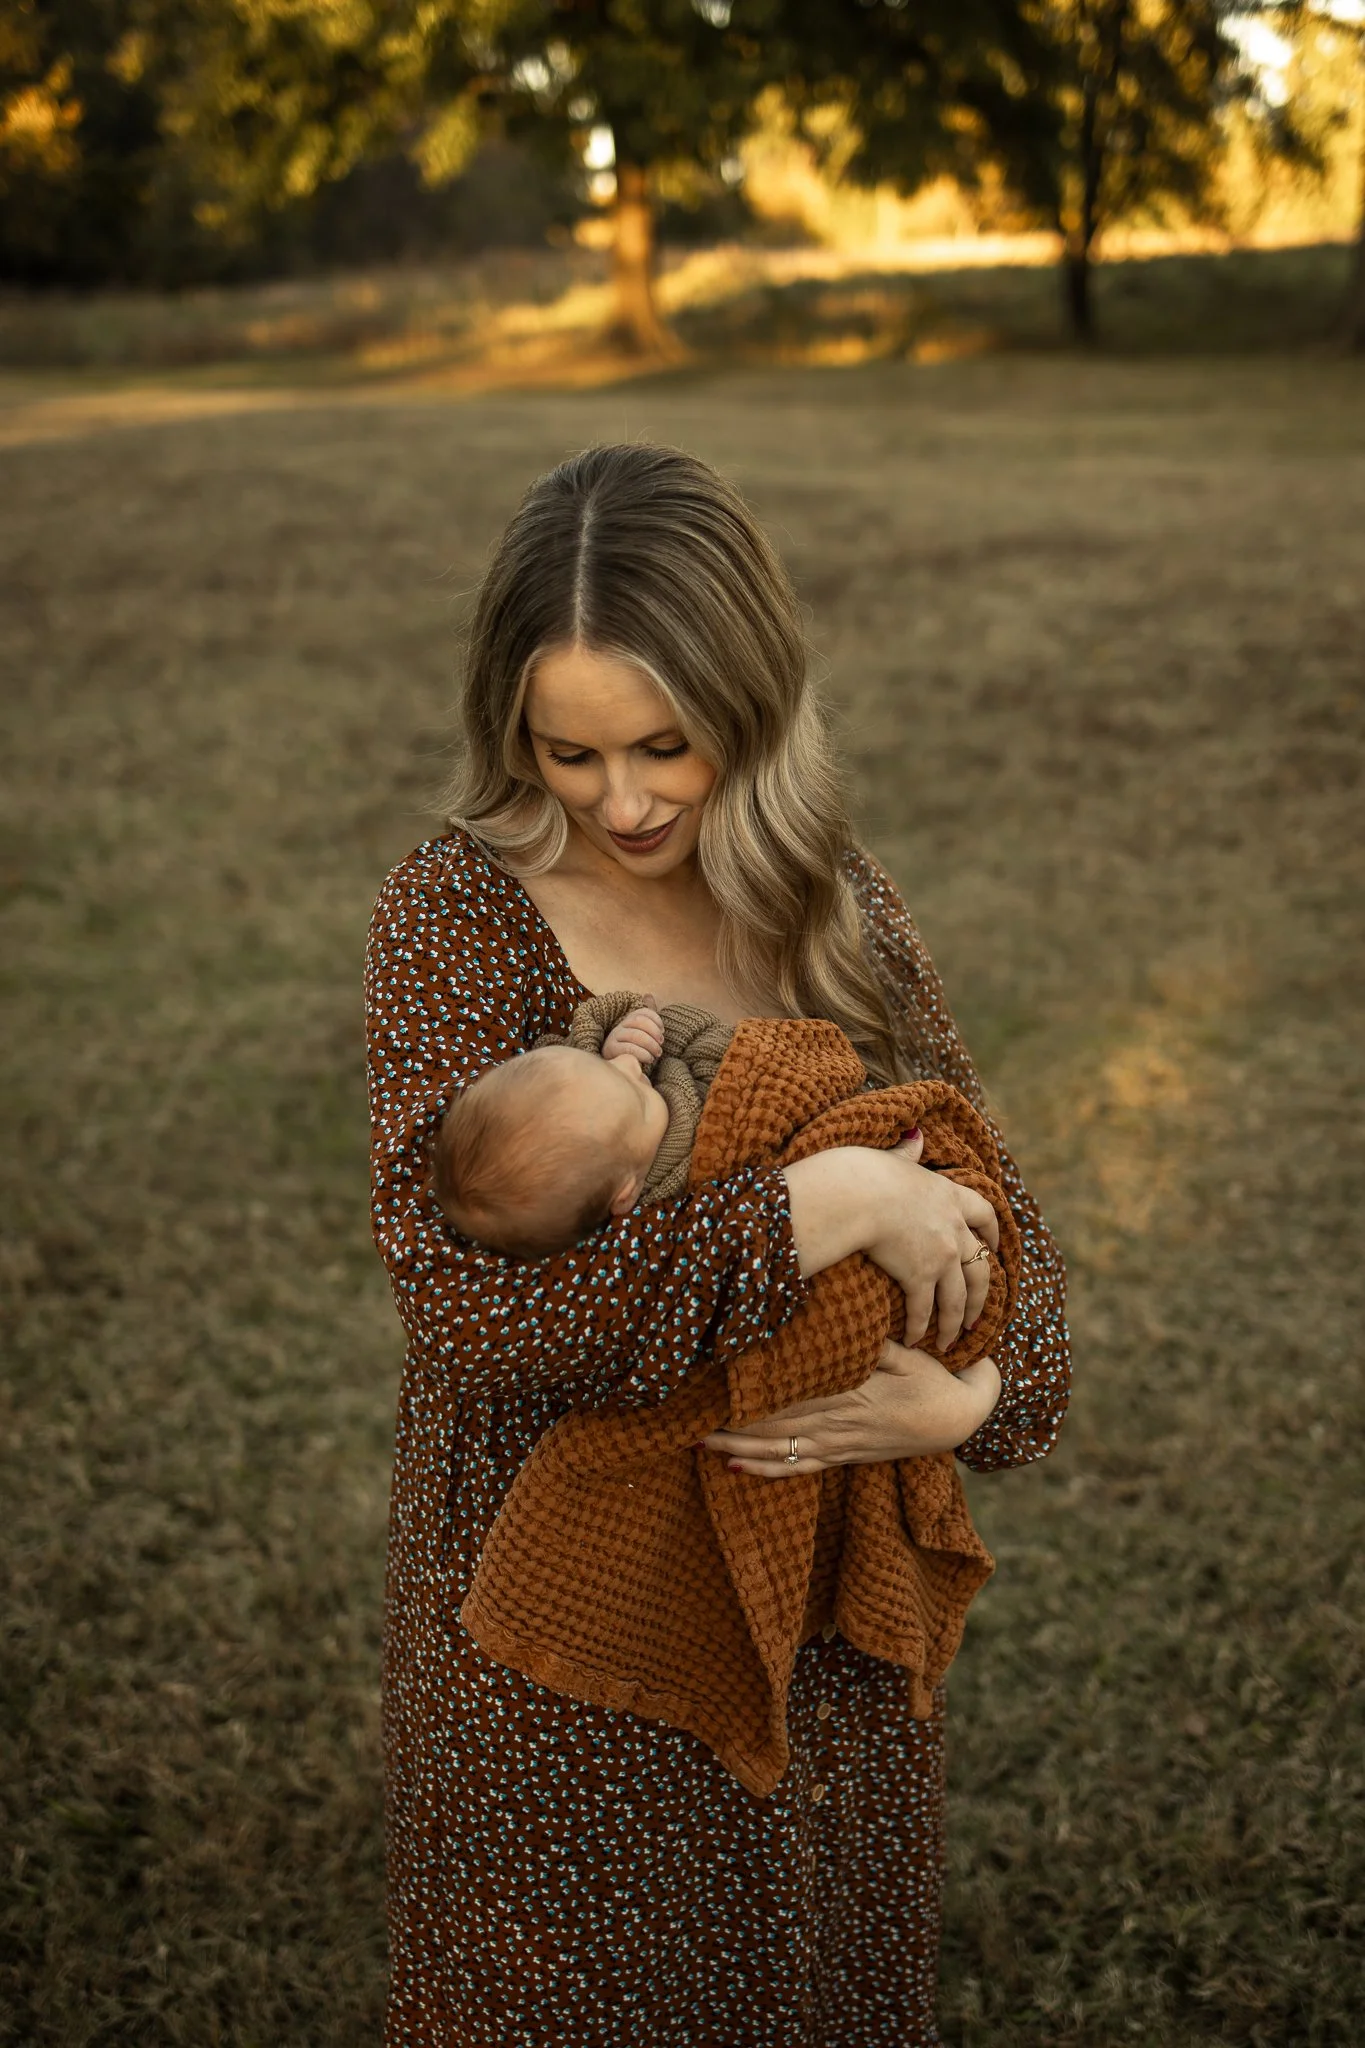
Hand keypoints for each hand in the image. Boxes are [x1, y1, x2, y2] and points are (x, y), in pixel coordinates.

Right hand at [602, 1002, 664, 1068]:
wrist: (620, 1070)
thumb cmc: (634, 1051)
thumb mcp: (643, 1034)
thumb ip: (647, 1016)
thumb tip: (648, 995)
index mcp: (629, 1020)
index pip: (643, 1012)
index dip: (655, 1019)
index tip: (663, 1031)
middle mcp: (620, 1026)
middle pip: (639, 1021)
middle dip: (654, 1032)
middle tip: (661, 1044)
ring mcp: (614, 1037)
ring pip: (635, 1035)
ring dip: (650, 1044)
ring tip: (657, 1054)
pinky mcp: (610, 1049)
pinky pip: (628, 1048)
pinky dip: (642, 1053)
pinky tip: (648, 1059)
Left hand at [703, 1344, 1001, 1476]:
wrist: (962, 1419)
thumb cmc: (932, 1378)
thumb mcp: (905, 1352)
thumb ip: (870, 1342)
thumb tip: (837, 1327)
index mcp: (851, 1394)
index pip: (792, 1394)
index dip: (753, 1392)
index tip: (717, 1384)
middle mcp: (839, 1423)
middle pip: (774, 1424)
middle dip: (730, 1421)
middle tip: (687, 1417)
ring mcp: (839, 1445)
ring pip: (778, 1449)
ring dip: (737, 1447)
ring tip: (697, 1442)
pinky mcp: (844, 1457)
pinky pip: (798, 1468)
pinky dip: (766, 1469)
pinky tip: (735, 1467)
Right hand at [868, 1143, 999, 1349]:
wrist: (857, 1194)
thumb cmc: (866, 1172)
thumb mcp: (895, 1158)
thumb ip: (908, 1152)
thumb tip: (915, 1137)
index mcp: (950, 1196)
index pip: (985, 1213)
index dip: (992, 1232)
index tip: (995, 1247)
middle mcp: (954, 1228)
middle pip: (980, 1269)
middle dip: (981, 1297)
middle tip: (978, 1317)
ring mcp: (941, 1255)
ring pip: (958, 1298)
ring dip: (955, 1323)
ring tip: (950, 1342)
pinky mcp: (920, 1277)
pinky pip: (925, 1311)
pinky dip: (921, 1328)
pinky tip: (915, 1341)